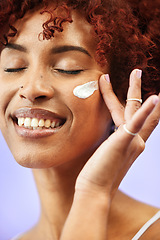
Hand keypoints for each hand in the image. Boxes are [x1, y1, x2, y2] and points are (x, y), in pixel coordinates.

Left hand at [75, 69, 159, 197]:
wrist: (95, 189)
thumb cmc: (98, 172)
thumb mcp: (107, 153)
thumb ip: (112, 141)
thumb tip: (107, 133)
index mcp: (131, 142)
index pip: (138, 119)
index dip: (141, 105)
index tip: (137, 93)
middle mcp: (136, 140)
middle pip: (140, 109)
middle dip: (138, 90)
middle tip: (137, 73)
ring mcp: (132, 140)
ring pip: (135, 108)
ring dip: (136, 89)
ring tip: (137, 72)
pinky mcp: (125, 141)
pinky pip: (137, 121)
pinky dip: (147, 110)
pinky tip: (156, 97)